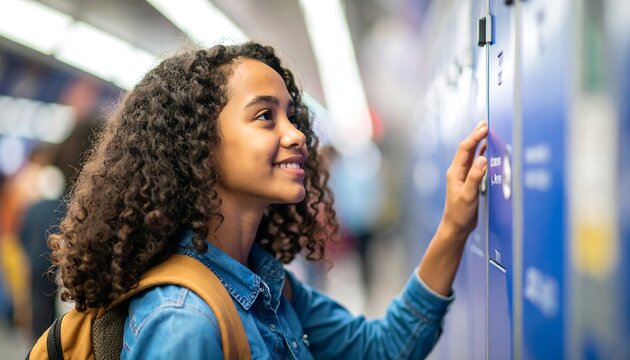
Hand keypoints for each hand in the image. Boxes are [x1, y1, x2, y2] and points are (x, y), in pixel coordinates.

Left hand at [441, 120, 487, 238]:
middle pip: (467, 149)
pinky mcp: (469, 181)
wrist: (456, 226)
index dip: (475, 137)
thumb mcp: (468, 195)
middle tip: (485, 123)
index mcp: (455, 172)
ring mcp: (463, 176)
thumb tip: (483, 159)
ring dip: (479, 143)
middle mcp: (458, 171)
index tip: (484, 128)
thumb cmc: (459, 213)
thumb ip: (475, 177)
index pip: (465, 149)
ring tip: (486, 132)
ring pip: (471, 155)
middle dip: (476, 135)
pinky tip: (487, 152)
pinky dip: (482, 155)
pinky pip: (475, 164)